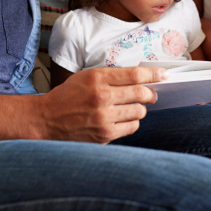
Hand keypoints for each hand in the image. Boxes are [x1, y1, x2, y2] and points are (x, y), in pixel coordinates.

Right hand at [41, 66, 167, 143]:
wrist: (46, 119)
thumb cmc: (68, 96)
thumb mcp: (87, 76)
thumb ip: (112, 76)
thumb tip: (141, 78)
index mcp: (97, 78)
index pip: (135, 75)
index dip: (154, 75)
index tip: (164, 75)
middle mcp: (102, 97)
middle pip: (141, 93)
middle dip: (150, 93)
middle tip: (151, 94)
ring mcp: (103, 118)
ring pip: (139, 112)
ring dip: (139, 109)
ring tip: (131, 107)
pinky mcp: (104, 135)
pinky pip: (131, 127)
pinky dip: (131, 122)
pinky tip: (123, 119)